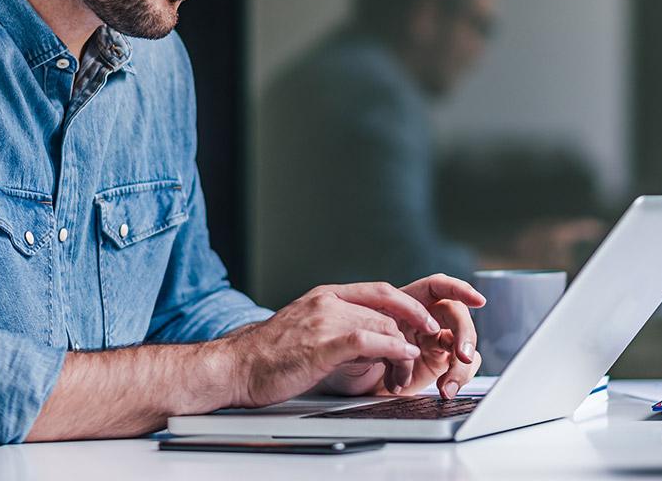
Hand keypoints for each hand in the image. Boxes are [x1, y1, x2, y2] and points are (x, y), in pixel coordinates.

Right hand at [221, 282, 447, 408]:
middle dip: (409, 334)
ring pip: (382, 326)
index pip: (379, 290)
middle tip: (415, 355)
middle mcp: (327, 303)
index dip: (408, 305)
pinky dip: (392, 350)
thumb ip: (337, 326)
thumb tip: (370, 338)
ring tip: (403, 371)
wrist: (235, 366)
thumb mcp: (307, 329)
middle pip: (386, 312)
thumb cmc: (267, 355)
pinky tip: (399, 360)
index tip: (425, 319)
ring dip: (402, 351)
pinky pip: (368, 342)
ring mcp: (324, 322)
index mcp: (324, 296)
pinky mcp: (321, 346)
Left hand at [319, 273, 484, 398]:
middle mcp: (426, 320)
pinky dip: (458, 379)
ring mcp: (435, 343)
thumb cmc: (351, 353)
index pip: (437, 287)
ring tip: (448, 385)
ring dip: (462, 365)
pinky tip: (445, 390)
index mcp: (407, 302)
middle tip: (461, 355)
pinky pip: (462, 367)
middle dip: (465, 333)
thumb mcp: (358, 340)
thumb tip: (398, 346)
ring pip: (464, 344)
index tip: (477, 299)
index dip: (459, 288)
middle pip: (457, 315)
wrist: (347, 384)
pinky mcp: (440, 365)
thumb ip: (377, 337)